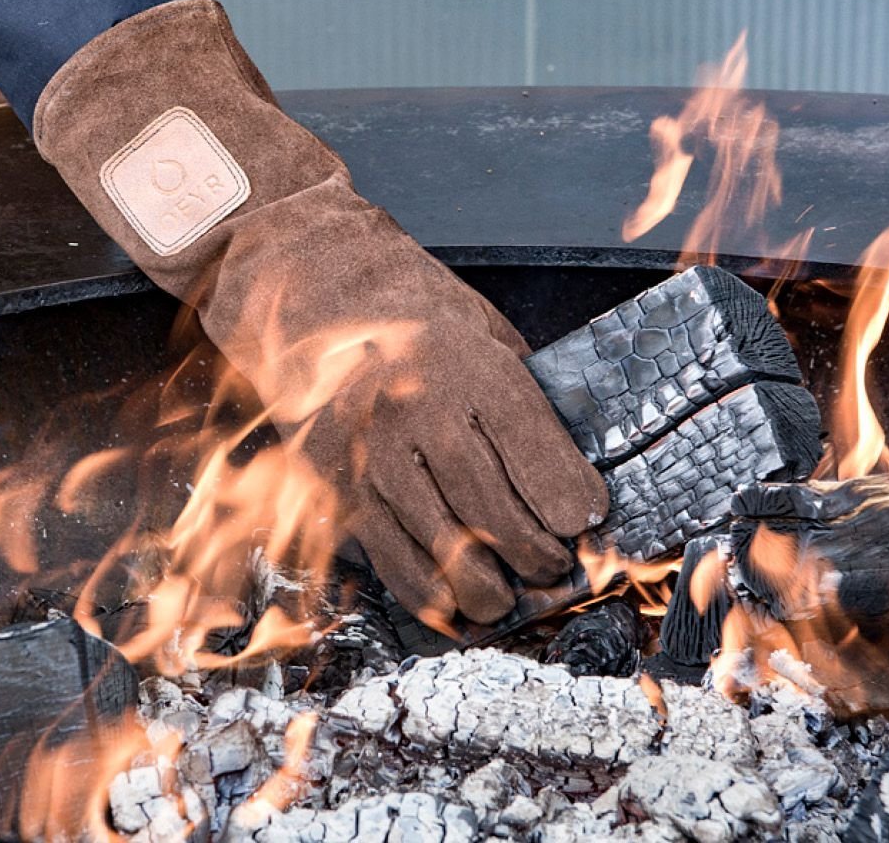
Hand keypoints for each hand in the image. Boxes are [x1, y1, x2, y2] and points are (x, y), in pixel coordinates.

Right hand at [34, 0, 607, 625]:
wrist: (301, 287)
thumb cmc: (402, 304)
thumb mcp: (479, 326)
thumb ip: (518, 392)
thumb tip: (563, 464)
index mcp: (466, 365)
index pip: (536, 454)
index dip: (572, 503)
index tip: (587, 520)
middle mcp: (418, 412)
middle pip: (495, 512)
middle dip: (538, 554)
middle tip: (555, 564)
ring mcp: (370, 453)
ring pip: (443, 548)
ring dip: (488, 587)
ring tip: (510, 593)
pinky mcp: (334, 483)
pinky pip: (387, 557)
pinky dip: (427, 592)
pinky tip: (454, 602)